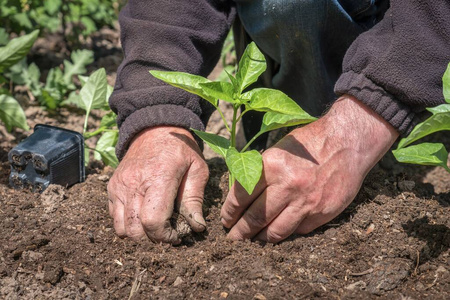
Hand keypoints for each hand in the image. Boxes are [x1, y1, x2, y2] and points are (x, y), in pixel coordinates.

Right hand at [107, 126, 208, 243]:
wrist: (155, 129)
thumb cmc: (180, 150)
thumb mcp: (197, 170)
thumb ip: (195, 200)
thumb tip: (197, 227)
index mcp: (159, 178)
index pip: (153, 221)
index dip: (165, 237)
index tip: (177, 236)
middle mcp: (134, 183)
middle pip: (135, 230)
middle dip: (153, 239)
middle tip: (167, 233)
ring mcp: (119, 186)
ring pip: (121, 229)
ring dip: (138, 235)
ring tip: (154, 226)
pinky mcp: (111, 187)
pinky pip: (113, 218)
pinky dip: (127, 224)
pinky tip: (143, 215)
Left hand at [220, 95, 398, 242]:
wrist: (347, 142)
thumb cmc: (308, 143)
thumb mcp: (277, 149)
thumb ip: (258, 172)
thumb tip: (238, 196)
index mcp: (271, 166)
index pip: (240, 197)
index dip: (229, 213)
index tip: (226, 220)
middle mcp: (287, 185)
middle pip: (255, 219)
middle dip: (240, 233)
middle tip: (233, 238)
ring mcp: (306, 202)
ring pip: (275, 232)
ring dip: (260, 239)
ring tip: (253, 240)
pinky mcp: (322, 213)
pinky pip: (298, 231)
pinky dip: (286, 233)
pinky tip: (279, 231)